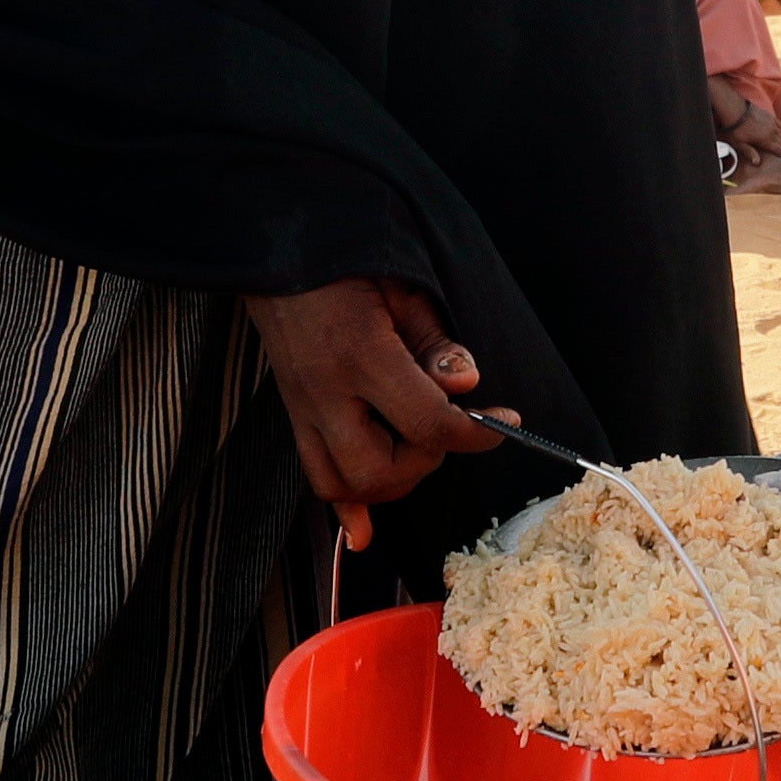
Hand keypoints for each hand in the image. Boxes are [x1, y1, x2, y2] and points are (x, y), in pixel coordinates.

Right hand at [243, 279, 494, 547]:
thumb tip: (466, 386)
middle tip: (445, 428)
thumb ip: (435, 341)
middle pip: (379, 471)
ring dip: (389, 482)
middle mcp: (325, 393)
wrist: (277, 252)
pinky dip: (344, 505)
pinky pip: (314, 477)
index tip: (504, 423)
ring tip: (416, 450)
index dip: (475, 433)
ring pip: (342, 485)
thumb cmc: (345, 260)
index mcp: (361, 355)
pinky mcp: (293, 414)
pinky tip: (363, 528)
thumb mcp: (402, 285)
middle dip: (425, 461)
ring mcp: (302, 409)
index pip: (427, 423)